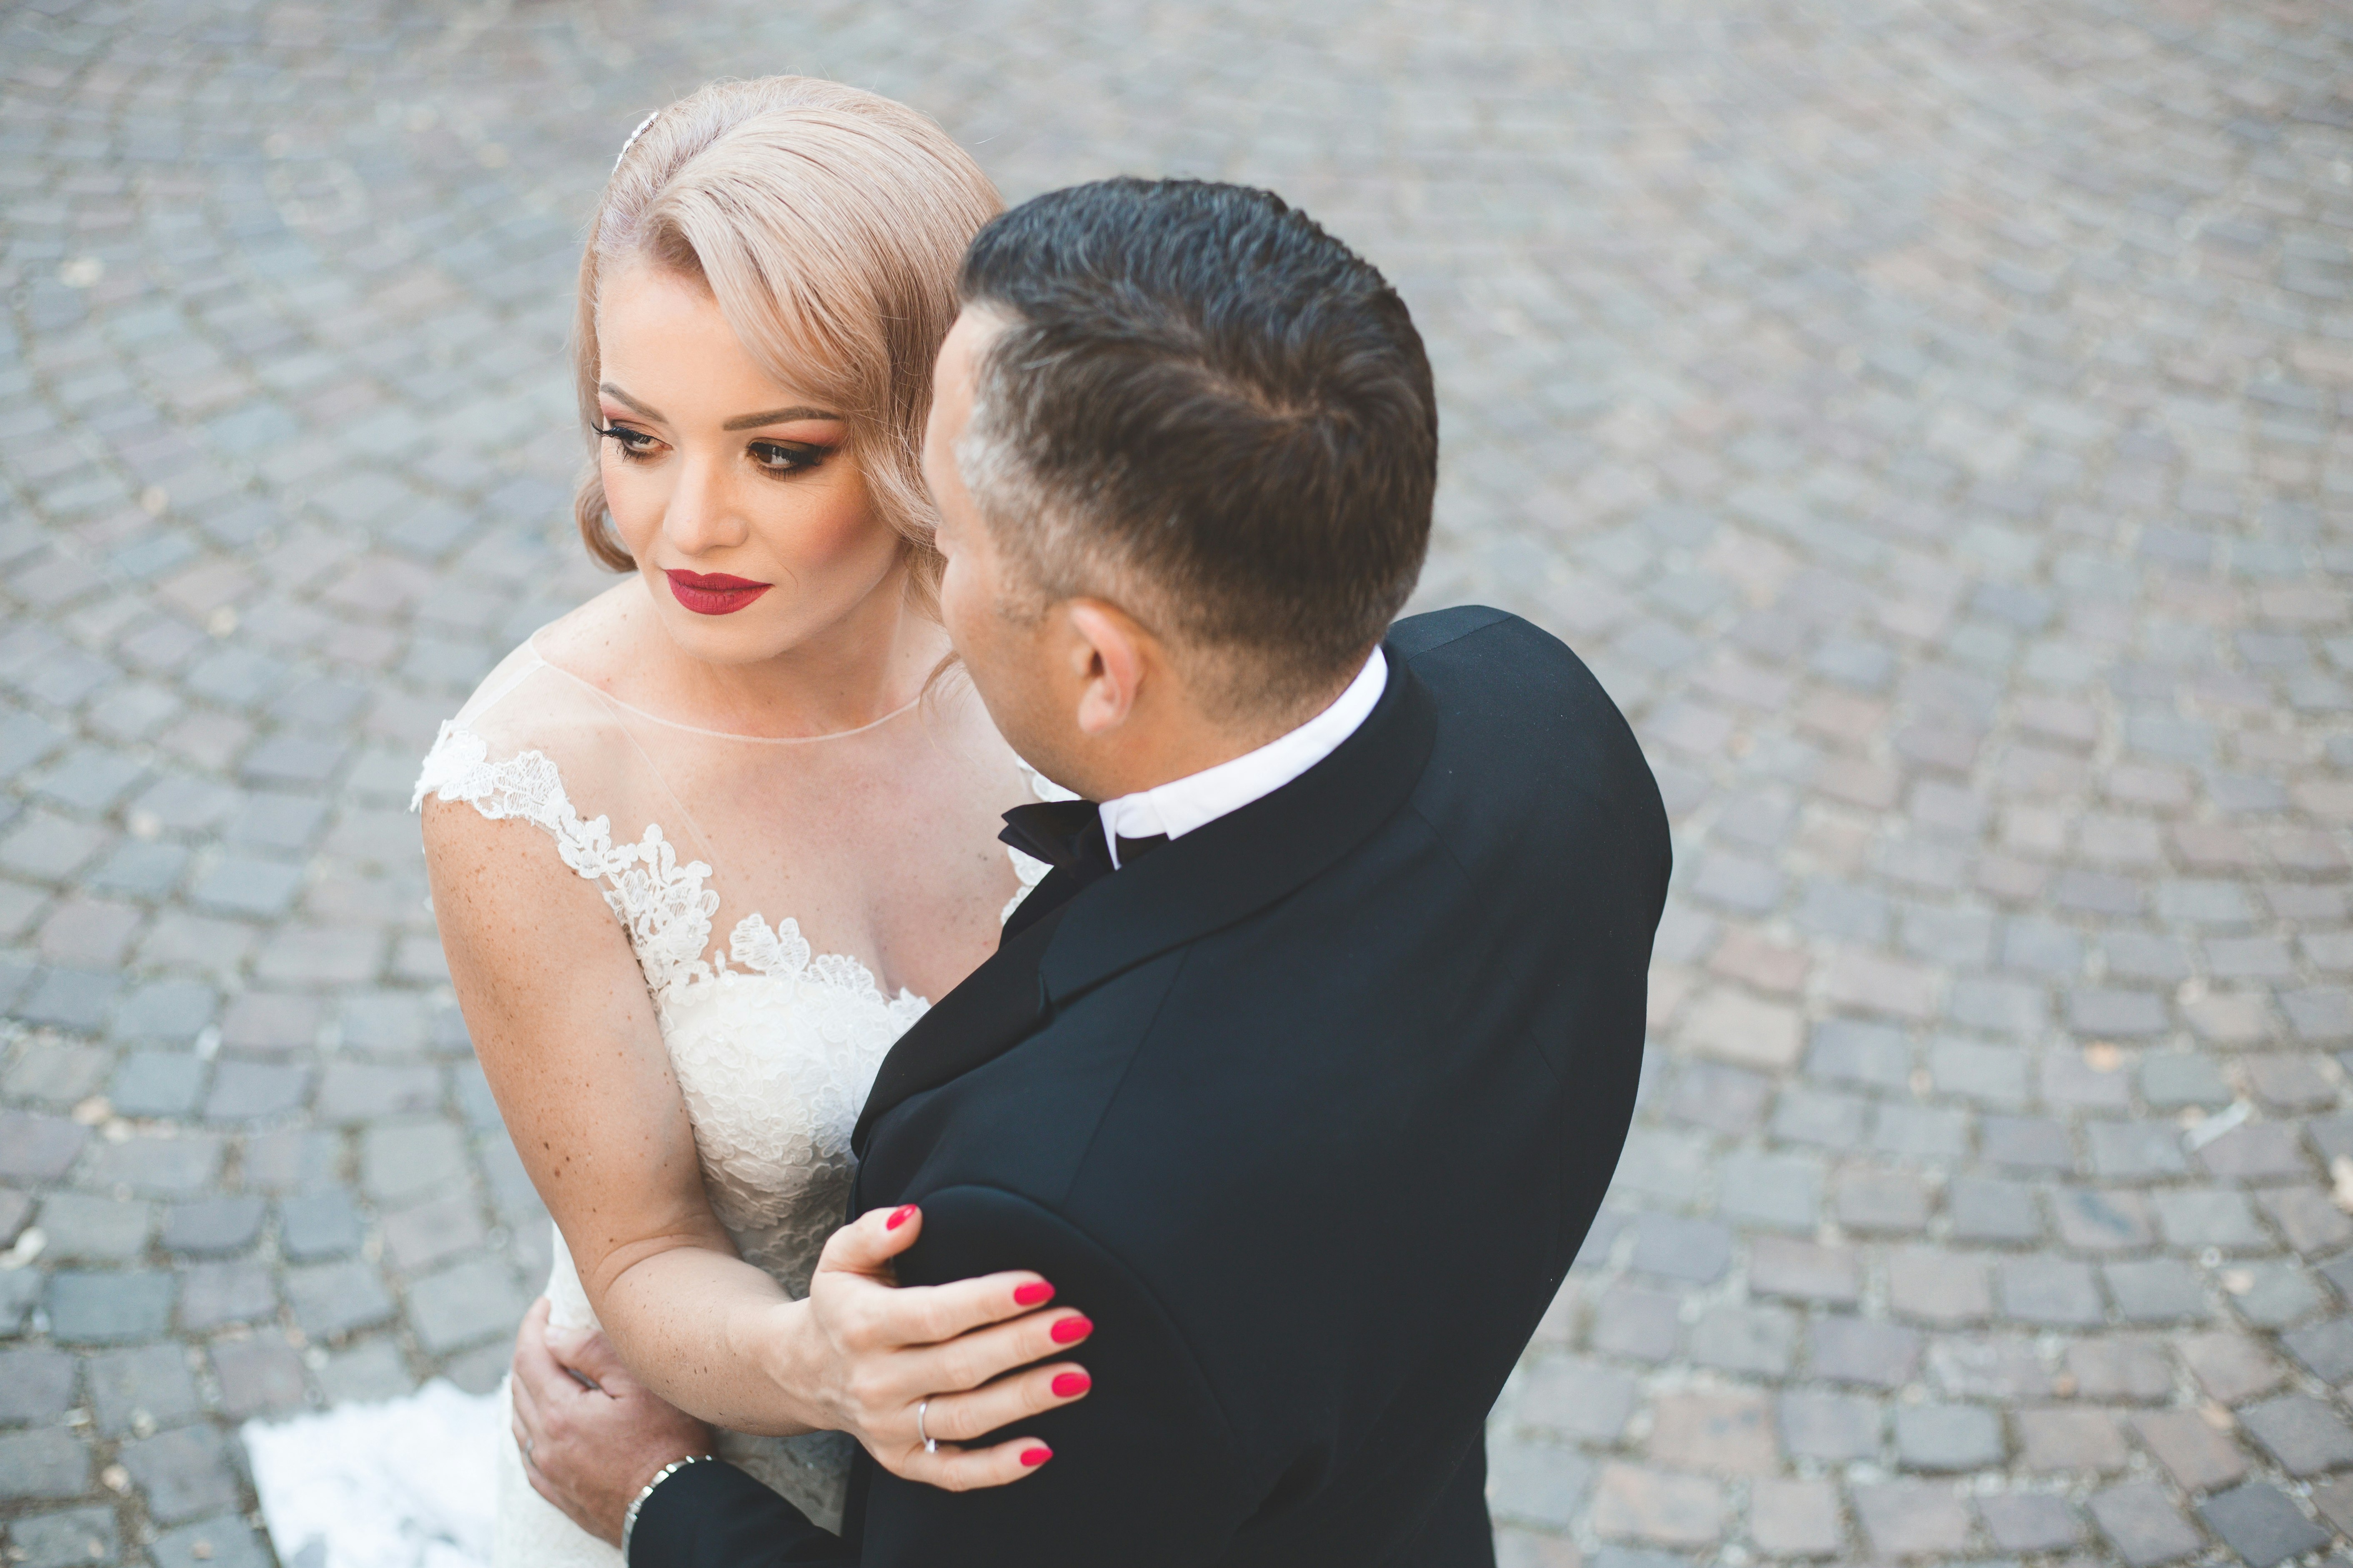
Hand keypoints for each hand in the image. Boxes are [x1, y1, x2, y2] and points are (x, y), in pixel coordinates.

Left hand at [511, 1297, 717, 1544]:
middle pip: (519, 1386)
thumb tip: (550, 1334)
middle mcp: (544, 1444)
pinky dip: (528, 1425)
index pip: (529, 1355)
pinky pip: (527, 1452)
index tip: (543, 1303)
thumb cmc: (667, 1441)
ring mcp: (549, 1472)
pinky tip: (540, 1420)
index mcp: (559, 1413)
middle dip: (529, 1351)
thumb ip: (590, 1352)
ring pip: (519, 1420)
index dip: (532, 1324)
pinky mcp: (559, 1493)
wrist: (674, 1509)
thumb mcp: (638, 1384)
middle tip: (546, 1329)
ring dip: (525, 1387)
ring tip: (543, 1366)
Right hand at [793, 1203, 1093, 1489]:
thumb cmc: (842, 1303)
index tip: (1042, 1285)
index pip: (934, 1315)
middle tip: (1078, 1324)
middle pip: (959, 1367)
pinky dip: (998, 1468)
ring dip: (1024, 1400)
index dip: (989, 1302)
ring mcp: (887, 1427)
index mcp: (863, 1325)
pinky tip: (1043, 1449)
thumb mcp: (841, 1258)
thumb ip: (874, 1232)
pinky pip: (953, 1474)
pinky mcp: (900, 1461)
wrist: (803, 1370)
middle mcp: (874, 1381)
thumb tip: (914, 1217)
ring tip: (1078, 1377)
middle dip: (1023, 1346)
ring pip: (965, 1419)